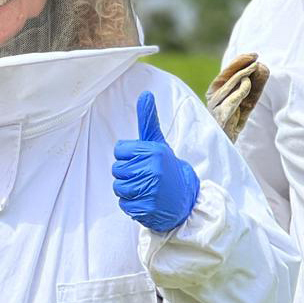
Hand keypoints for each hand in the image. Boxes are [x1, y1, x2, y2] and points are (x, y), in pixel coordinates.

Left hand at [112, 91, 199, 231]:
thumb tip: (145, 94)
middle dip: (127, 174)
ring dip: (128, 191)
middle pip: (116, 170)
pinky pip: (124, 205)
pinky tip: (146, 201)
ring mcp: (150, 190)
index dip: (127, 156)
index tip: (142, 161)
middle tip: (145, 176)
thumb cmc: (167, 168)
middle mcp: (152, 169)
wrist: (187, 198)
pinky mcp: (148, 208)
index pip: (119, 150)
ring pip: (118, 188)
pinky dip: (132, 205)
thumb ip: (148, 120)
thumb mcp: (158, 143)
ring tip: (145, 188)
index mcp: (153, 151)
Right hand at [205, 53, 268, 141]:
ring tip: (255, 66)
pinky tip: (247, 83)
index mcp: (217, 93)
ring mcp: (214, 108)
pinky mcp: (219, 118)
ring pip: (227, 87)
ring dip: (242, 74)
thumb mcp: (245, 104)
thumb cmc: (233, 124)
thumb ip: (252, 88)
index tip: (254, 55)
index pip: (227, 74)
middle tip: (255, 56)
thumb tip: (262, 68)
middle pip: (226, 77)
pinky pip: (230, 102)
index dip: (239, 63)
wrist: (222, 147)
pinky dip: (239, 91)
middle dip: (240, 64)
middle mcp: (213, 98)